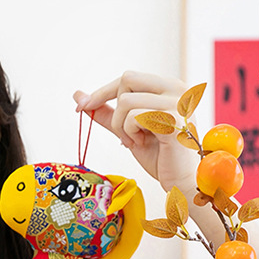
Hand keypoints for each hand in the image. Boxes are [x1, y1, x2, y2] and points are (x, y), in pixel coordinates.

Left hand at [74, 71, 198, 194]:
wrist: (180, 181)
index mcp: (169, 87)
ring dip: (121, 127)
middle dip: (116, 110)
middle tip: (125, 134)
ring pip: (126, 102)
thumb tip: (78, 96)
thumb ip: (107, 113)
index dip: (102, 91)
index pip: (128, 78)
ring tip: (135, 141)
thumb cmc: (159, 156)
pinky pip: (133, 117)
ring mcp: (177, 103)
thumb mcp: (128, 130)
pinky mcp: (173, 120)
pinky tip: (143, 144)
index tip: (82, 106)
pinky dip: (130, 133)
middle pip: (126, 81)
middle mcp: (177, 89)